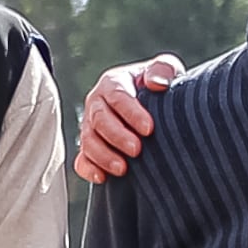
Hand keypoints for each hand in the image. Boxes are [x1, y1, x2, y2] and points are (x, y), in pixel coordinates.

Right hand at [72, 56, 184, 184]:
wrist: (155, 110)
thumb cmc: (160, 88)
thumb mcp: (166, 70)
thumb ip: (163, 70)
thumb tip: (156, 83)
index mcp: (113, 83)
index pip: (118, 96)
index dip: (131, 113)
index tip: (149, 128)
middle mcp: (97, 104)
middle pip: (100, 119)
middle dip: (117, 136)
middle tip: (137, 150)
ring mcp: (91, 128)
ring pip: (88, 141)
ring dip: (103, 156)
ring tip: (123, 169)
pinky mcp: (89, 149)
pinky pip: (81, 160)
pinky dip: (88, 169)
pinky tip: (102, 178)